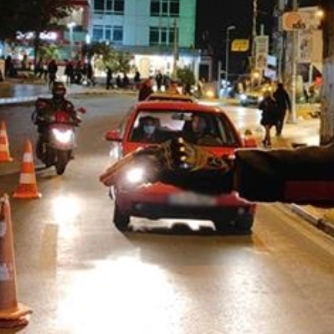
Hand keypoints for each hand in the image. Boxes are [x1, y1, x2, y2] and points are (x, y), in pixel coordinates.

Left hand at [100, 137, 235, 194]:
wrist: (231, 172)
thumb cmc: (209, 174)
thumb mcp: (181, 174)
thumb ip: (163, 173)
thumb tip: (142, 179)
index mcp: (170, 150)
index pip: (141, 154)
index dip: (124, 163)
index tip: (110, 173)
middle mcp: (171, 150)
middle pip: (139, 156)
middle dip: (118, 167)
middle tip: (103, 179)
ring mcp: (177, 156)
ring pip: (144, 161)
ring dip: (124, 171)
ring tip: (109, 182)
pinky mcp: (182, 164)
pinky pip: (158, 170)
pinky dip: (142, 176)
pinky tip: (129, 183)